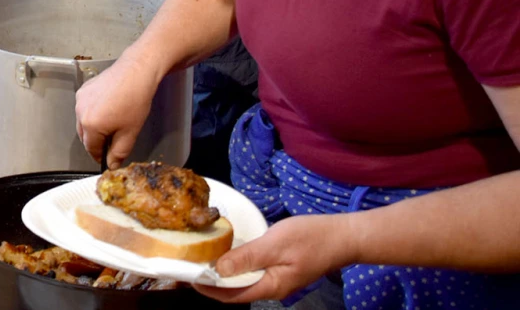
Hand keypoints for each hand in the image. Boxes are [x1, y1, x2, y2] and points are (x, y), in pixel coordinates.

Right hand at [75, 49, 161, 168]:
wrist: (135, 72)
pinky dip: (93, 112)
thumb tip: (111, 164)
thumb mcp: (130, 132)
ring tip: (112, 122)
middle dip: (96, 141)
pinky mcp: (84, 89)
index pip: (90, 148)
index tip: (107, 157)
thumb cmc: (134, 101)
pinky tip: (108, 108)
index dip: (100, 155)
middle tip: (112, 140)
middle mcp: (80, 112)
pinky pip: (85, 107)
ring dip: (94, 126)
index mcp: (90, 126)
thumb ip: (118, 152)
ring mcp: (80, 99)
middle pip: (84, 135)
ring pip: (83, 121)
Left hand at [195, 214, 355, 303]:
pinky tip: (228, 252)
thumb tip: (218, 270)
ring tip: (203, 259)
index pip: (231, 296)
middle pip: (235, 291)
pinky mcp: (281, 268)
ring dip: (223, 273)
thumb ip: (247, 258)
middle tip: (191, 266)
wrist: (343, 235)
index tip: (188, 277)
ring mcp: (277, 279)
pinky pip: (253, 270)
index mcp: (270, 287)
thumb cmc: (311, 238)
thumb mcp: (275, 245)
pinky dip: (237, 264)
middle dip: (212, 282)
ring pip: (243, 280)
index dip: (208, 288)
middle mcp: (272, 287)